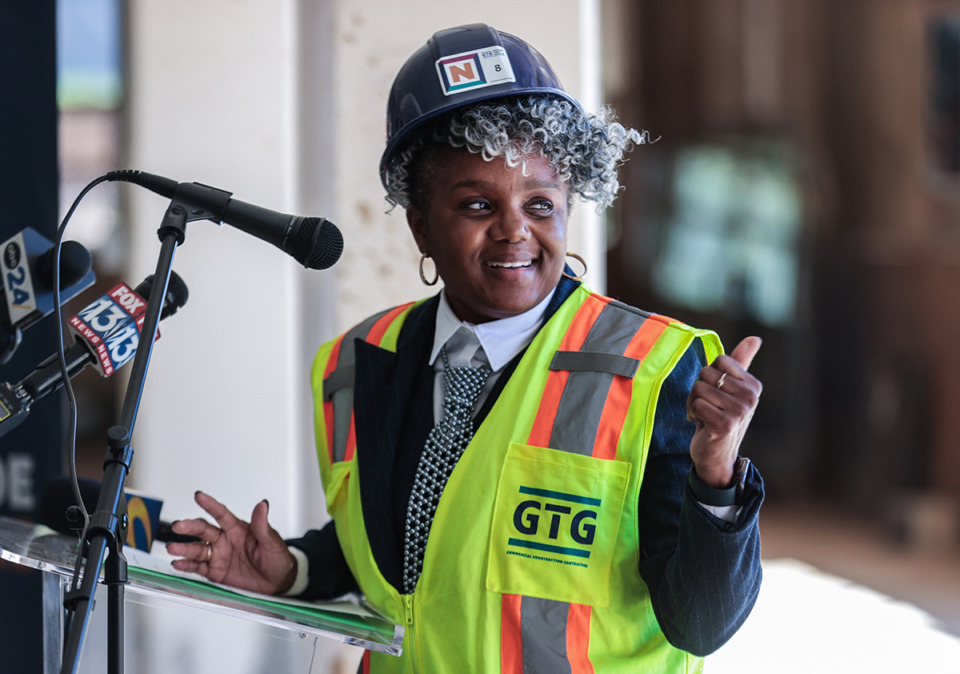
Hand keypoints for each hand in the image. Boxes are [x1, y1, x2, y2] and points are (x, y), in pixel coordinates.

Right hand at [166, 491, 297, 595]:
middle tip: (178, 526)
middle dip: (190, 528)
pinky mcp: (215, 572)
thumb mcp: (273, 542)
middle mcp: (225, 540)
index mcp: (238, 529)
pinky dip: (187, 566)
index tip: (199, 496)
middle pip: (203, 530)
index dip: (210, 505)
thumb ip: (263, 526)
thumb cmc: (276, 558)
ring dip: (184, 548)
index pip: (221, 514)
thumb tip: (262, 505)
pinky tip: (178, 564)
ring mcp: (219, 555)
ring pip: (197, 549)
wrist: (278, 582)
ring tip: (173, 548)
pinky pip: (198, 567)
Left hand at [685, 336, 762, 487]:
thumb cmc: (721, 418)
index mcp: (753, 385)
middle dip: (698, 389)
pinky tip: (701, 424)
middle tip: (706, 406)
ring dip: (693, 402)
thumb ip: (741, 363)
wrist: (717, 456)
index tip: (714, 392)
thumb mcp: (732, 389)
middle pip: (707, 372)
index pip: (720, 360)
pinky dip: (692, 413)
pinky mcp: (725, 424)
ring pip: (699, 388)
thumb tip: (756, 338)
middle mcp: (750, 397)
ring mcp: (739, 411)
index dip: (709, 375)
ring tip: (703, 415)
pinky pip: (696, 404)